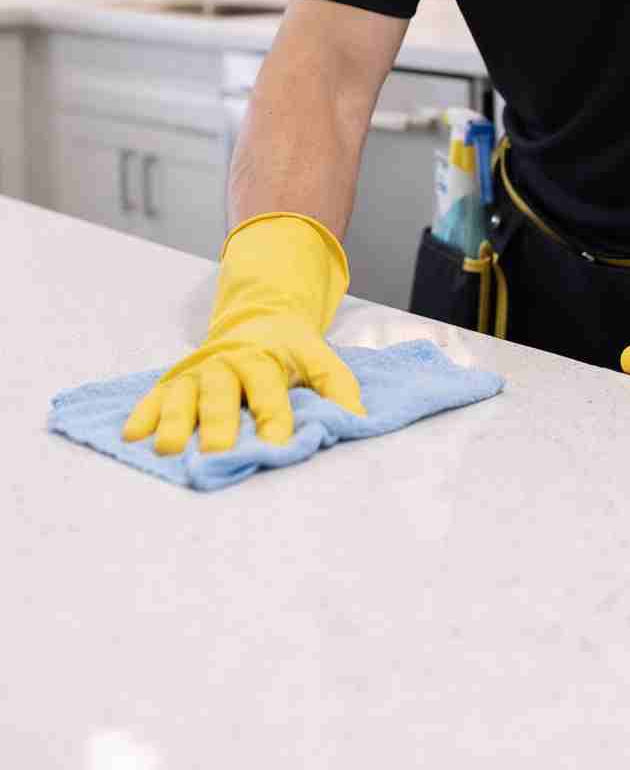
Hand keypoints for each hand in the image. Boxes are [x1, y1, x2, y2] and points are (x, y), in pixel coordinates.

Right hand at [123, 311, 365, 453]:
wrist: (256, 320)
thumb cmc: (289, 352)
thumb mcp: (318, 358)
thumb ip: (337, 386)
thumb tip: (356, 420)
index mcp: (264, 358)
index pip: (269, 387)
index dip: (274, 414)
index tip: (277, 444)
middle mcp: (227, 363)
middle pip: (222, 392)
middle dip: (219, 421)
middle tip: (218, 450)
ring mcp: (197, 372)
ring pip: (184, 395)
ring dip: (175, 420)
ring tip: (168, 449)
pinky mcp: (174, 380)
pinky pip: (155, 396)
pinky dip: (143, 414)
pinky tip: (133, 436)